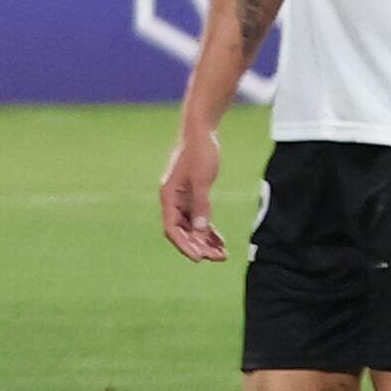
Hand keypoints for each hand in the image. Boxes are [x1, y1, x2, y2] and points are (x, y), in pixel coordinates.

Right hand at [158, 125, 224, 262]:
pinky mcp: (192, 195)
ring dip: (205, 241)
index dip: (185, 245)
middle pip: (183, 232)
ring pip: (192, 227)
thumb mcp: (202, 178)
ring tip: (222, 255)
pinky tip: (220, 241)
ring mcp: (182, 199)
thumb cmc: (200, 151)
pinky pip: (199, 218)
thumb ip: (201, 204)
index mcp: (168, 198)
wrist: (200, 131)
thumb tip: (201, 230)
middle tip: (218, 259)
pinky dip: (208, 230)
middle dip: (199, 247)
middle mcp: (172, 201)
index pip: (173, 230)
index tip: (199, 258)